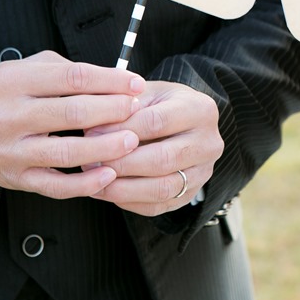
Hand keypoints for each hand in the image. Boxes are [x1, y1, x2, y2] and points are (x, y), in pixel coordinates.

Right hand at [0, 51, 145, 198]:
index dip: (110, 81)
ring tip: (131, 140)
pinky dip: (85, 182)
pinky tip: (109, 175)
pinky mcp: (16, 178)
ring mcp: (11, 151)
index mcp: (13, 81)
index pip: (73, 78)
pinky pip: (55, 186)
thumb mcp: (25, 68)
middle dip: (112, 110)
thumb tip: (115, 80)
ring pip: (66, 152)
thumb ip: (66, 71)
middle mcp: (9, 116)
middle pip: (72, 113)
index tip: (136, 84)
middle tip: (136, 109)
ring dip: (105, 147)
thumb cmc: (3, 93)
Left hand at [86, 81, 222, 216]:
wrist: (182, 123)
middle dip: (121, 163)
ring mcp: (203, 172)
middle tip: (91, 161)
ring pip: (161, 188)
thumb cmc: (159, 104)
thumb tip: (93, 132)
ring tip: (94, 180)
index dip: (121, 130)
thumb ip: (121, 107)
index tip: (92, 134)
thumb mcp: (144, 93)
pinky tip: (106, 191)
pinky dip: (128, 201)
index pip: (157, 122)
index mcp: (200, 110)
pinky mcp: (190, 194)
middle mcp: (209, 143)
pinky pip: (157, 206)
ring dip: (122, 188)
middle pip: (162, 159)